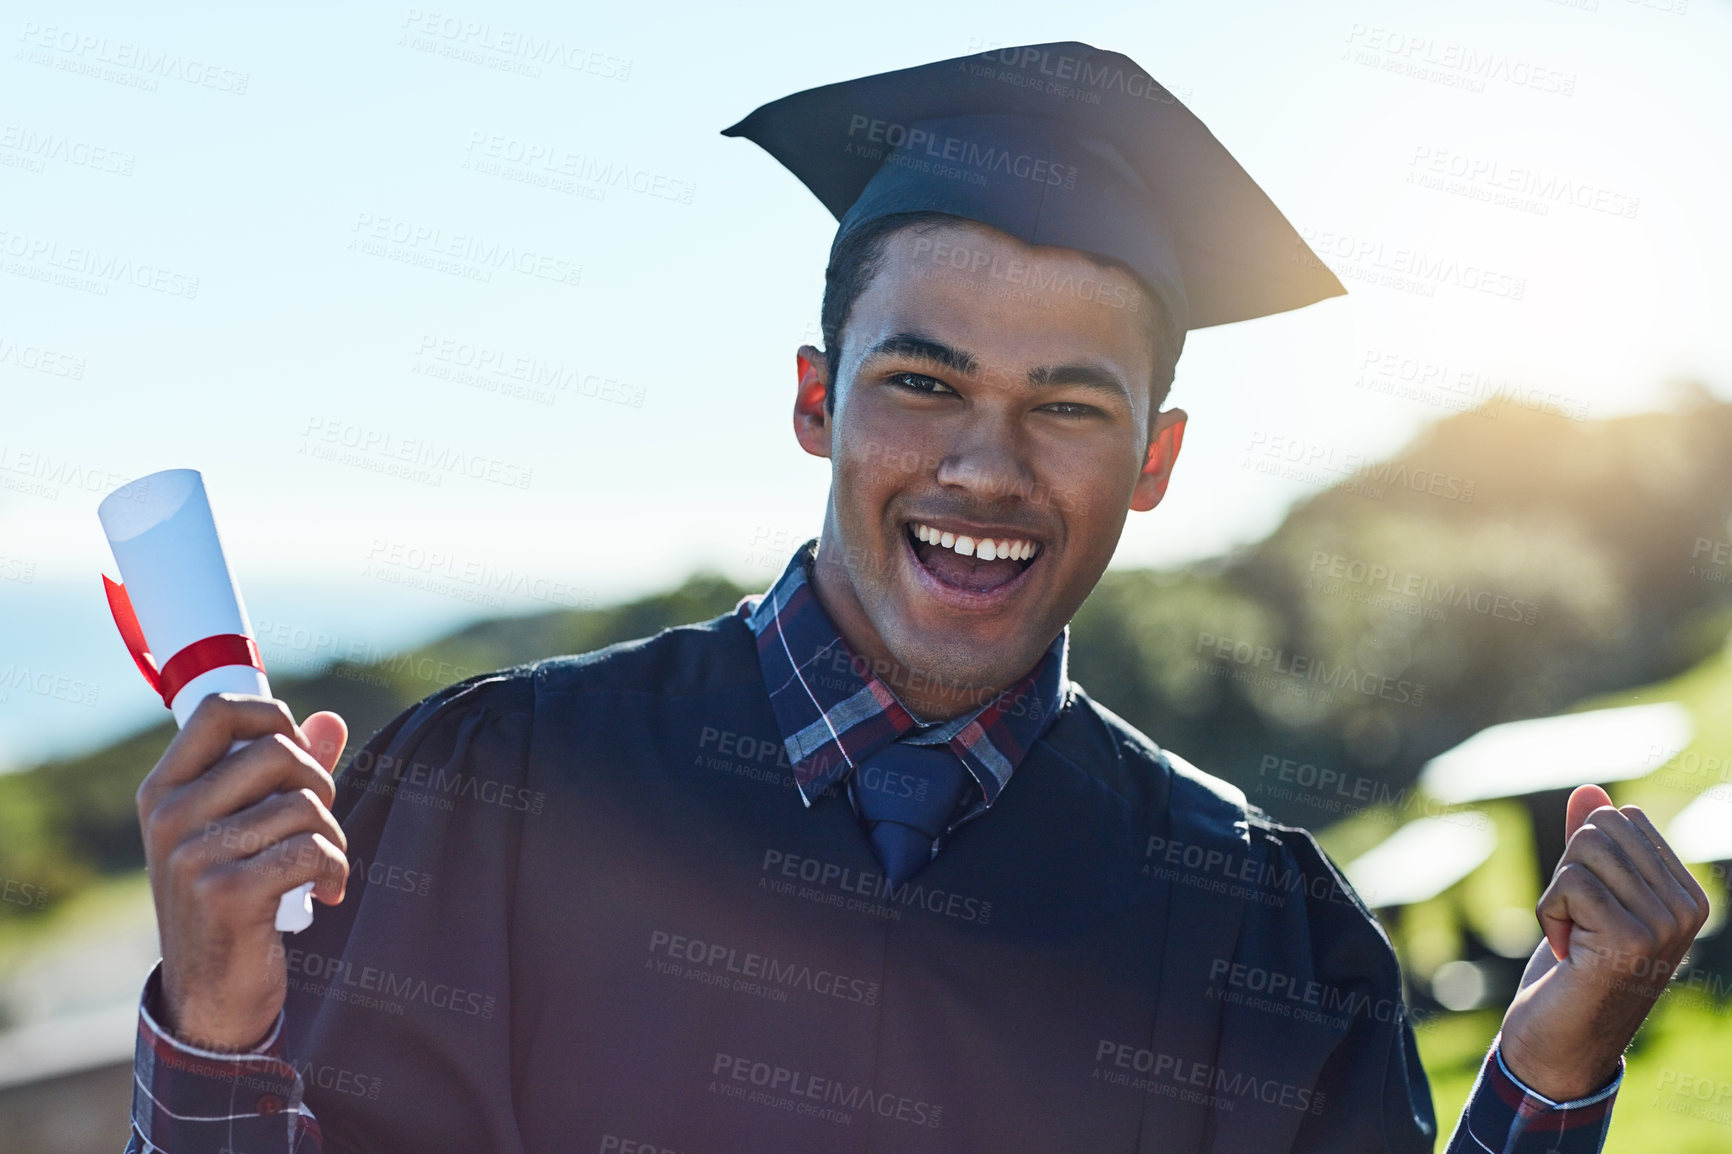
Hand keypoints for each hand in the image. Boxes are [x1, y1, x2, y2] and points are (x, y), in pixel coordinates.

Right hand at [136, 695, 349, 1051]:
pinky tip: (328, 891)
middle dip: (319, 783)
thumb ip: (284, 775)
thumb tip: (331, 721)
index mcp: (163, 791)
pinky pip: (313, 849)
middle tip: (318, 822)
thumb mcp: (243, 830)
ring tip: (321, 866)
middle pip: (278, 752)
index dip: (272, 717)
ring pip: (304, 805)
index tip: (295, 751)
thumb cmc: (233, 898)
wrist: (209, 994)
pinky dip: (337, 869)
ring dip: (332, 836)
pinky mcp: (227, 894)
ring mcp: (192, 856)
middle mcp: (169, 817)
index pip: (217, 710)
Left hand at [1498, 784, 1709, 1099]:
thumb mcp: (1582, 896)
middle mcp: (1688, 908)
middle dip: (1569, 870)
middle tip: (1578, 924)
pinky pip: (1569, 882)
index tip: (1590, 909)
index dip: (1585, 857)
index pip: (1623, 818)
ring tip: (1574, 939)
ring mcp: (1665, 924)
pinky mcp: (1631, 937)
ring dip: (1558, 893)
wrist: (1559, 1041)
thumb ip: (1591, 845)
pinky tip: (1565, 953)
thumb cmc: (1571, 968)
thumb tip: (1589, 789)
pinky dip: (1549, 913)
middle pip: (1602, 828)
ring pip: (1584, 850)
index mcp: (1687, 894)